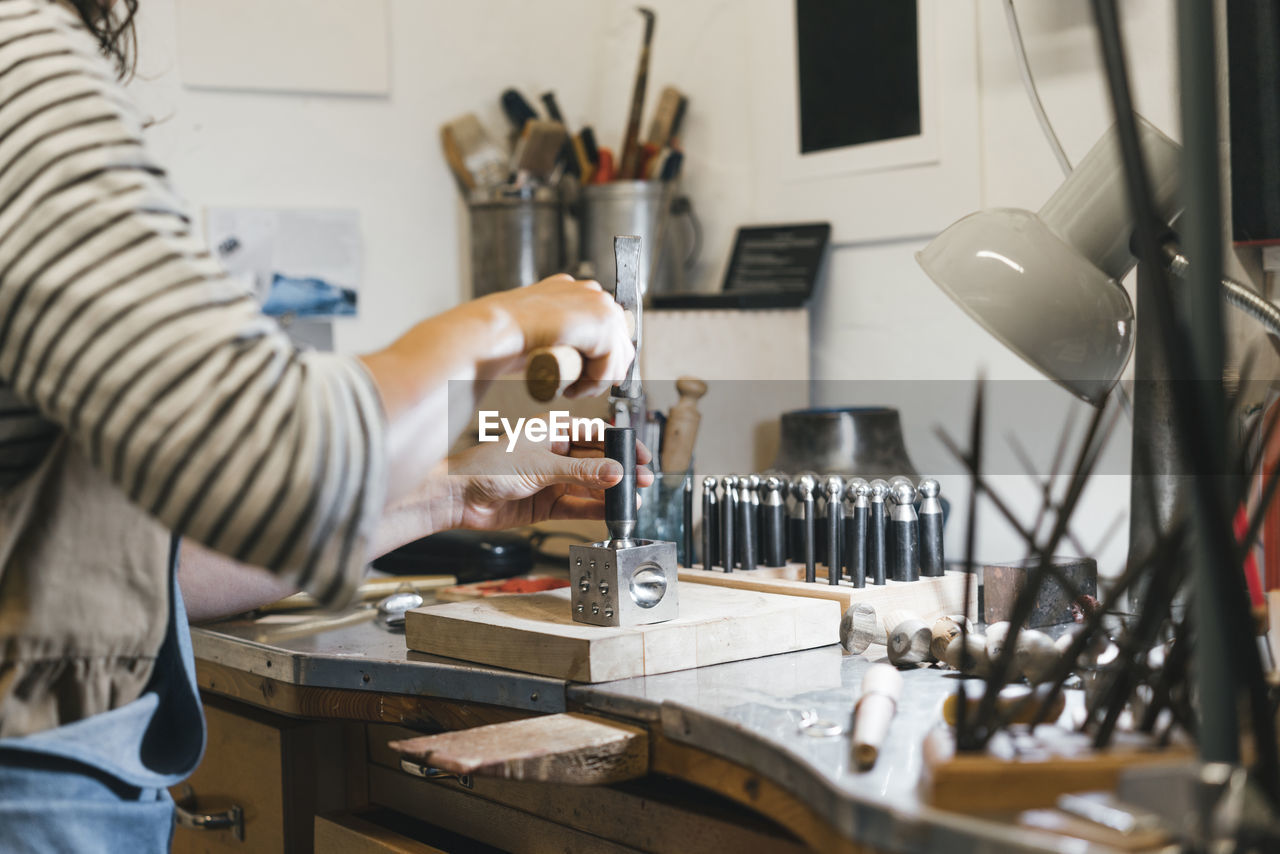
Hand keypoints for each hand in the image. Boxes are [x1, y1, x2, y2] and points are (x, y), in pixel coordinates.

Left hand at [446, 431, 653, 530]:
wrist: (457, 496)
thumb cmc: (487, 466)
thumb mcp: (541, 466)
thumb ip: (582, 471)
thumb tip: (616, 472)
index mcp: (553, 430)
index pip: (597, 434)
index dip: (621, 446)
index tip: (641, 457)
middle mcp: (554, 453)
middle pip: (597, 462)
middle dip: (620, 472)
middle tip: (643, 482)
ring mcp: (550, 480)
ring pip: (589, 486)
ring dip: (609, 494)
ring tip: (631, 502)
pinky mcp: (544, 504)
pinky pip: (576, 506)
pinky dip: (593, 510)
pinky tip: (609, 513)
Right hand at [481, 274, 633, 397]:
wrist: (498, 330)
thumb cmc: (508, 333)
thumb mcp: (541, 329)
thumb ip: (558, 330)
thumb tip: (572, 350)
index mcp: (577, 290)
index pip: (607, 325)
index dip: (604, 355)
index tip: (591, 376)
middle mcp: (592, 293)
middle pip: (618, 339)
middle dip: (604, 369)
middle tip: (582, 388)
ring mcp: (600, 305)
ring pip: (616, 355)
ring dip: (598, 380)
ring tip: (574, 391)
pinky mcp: (603, 324)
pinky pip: (610, 366)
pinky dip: (594, 384)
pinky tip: (573, 389)